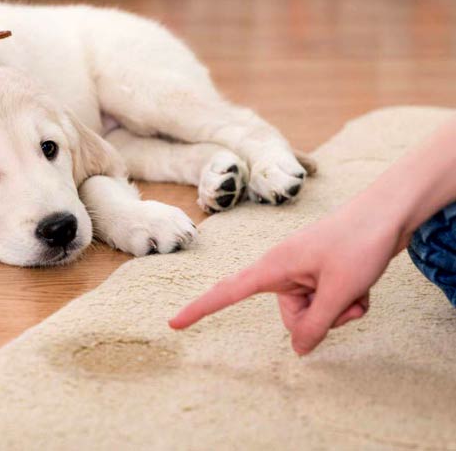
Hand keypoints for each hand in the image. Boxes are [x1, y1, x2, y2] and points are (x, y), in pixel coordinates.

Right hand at [169, 202, 403, 354]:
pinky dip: (348, 301)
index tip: (173, 323)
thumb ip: (315, 325)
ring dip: (340, 309)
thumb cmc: (359, 242)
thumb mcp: (338, 291)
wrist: (389, 212)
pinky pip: (328, 303)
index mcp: (273, 267)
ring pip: (314, 314)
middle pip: (291, 317)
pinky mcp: (320, 274)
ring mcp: (303, 272)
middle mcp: (283, 270)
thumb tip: (299, 351)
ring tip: (357, 286)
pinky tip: (363, 285)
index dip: (200, 309)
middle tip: (345, 296)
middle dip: (322, 318)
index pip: (227, 292)